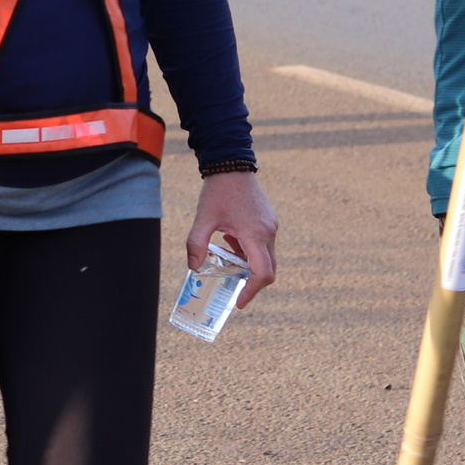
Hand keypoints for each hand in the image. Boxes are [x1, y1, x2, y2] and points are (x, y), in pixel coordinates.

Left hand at [186, 171, 279, 307]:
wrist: (232, 163)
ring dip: (249, 263)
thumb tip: (193, 268)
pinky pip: (264, 243)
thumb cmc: (218, 190)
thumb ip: (196, 244)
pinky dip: (250, 249)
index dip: (252, 291)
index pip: (262, 273)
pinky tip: (230, 239)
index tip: (240, 302)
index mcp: (255, 234)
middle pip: (269, 269)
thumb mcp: (203, 218)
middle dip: (252, 282)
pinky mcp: (270, 220)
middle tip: (235, 289)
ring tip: (226, 256)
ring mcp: (272, 226)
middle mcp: (269, 232)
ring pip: (267, 256)